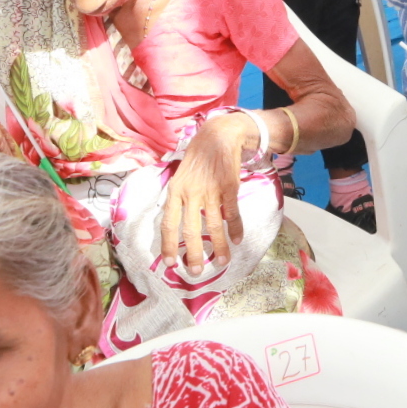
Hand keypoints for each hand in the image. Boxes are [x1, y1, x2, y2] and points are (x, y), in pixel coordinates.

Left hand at [159, 114, 249, 273]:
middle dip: (193, 254)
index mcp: (175, 192)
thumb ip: (178, 198)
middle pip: (190, 230)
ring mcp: (210, 191)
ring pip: (212, 225)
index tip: (170, 263)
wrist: (219, 135)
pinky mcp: (228, 187)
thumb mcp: (180, 176)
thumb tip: (176, 223)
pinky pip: (231, 213)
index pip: (168, 224)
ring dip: (218, 246)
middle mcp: (190, 193)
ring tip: (221, 262)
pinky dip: (235, 228)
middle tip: (195, 272)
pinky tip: (238, 239)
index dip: (168, 245)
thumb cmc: (198, 158)